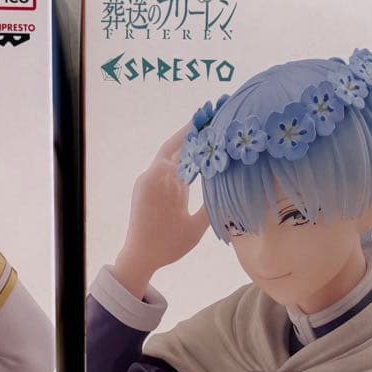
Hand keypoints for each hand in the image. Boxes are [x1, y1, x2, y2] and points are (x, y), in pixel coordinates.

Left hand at [113, 123, 209, 298]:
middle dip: (195, 133)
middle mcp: (155, 175)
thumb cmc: (167, 245)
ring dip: (187, 146)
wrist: (139, 256)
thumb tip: (232, 186)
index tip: (214, 115)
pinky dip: (180, 161)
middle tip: (214, 116)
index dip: (199, 130)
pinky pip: (165, 168)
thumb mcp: (195, 227)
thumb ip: (212, 205)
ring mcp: (148, 180)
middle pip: (177, 147)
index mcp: (166, 181)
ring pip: (171, 157)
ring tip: (209, 134)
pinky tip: (195, 158)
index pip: (185, 148)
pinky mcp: (146, 187)